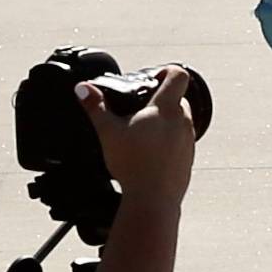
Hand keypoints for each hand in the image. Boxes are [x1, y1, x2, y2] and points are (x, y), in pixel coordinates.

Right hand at [86, 67, 200, 208]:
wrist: (152, 200)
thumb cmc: (132, 165)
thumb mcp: (108, 132)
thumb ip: (96, 107)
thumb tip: (82, 88)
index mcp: (166, 109)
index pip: (179, 75)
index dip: (167, 70)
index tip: (153, 77)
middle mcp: (183, 122)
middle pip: (178, 98)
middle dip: (161, 98)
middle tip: (140, 108)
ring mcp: (188, 141)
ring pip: (180, 120)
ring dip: (165, 121)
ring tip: (142, 132)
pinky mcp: (188, 158)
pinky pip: (181, 141)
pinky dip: (168, 141)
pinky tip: (150, 152)